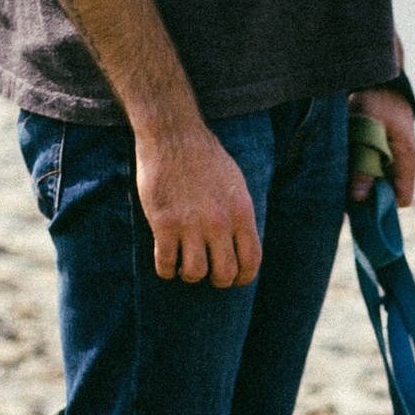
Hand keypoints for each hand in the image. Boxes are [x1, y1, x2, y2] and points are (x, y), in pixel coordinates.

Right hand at [135, 118, 259, 284]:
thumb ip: (240, 214)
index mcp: (241, 212)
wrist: (173, 134)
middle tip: (207, 272)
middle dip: (217, 279)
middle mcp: (219, 222)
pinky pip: (165, 263)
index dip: (244, 277)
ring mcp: (190, 224)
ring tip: (184, 266)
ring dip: (189, 275)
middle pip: (224, 273)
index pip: (251, 260)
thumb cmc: (205, 156)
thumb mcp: (236, 183)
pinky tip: (166, 263)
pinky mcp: (163, 223)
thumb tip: (242, 242)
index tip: (235, 279)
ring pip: (195, 273)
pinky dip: (166, 270)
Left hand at [348, 84, 414, 206]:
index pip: (402, 199)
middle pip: (389, 194)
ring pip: (381, 184)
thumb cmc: (376, 102)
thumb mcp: (366, 129)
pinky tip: (347, 166)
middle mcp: (405, 163)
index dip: (383, 204)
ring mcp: (397, 159)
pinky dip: (361, 173)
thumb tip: (358, 197)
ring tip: (344, 177)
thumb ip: (363, 163)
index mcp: (407, 158)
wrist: (381, 83)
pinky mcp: (386, 154)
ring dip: (363, 184)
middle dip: (369, 196)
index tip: (361, 200)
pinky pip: (376, 172)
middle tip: (346, 190)